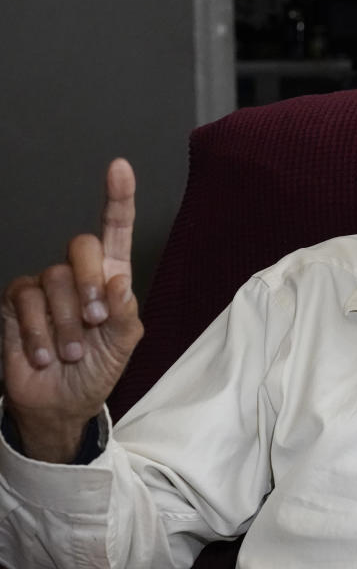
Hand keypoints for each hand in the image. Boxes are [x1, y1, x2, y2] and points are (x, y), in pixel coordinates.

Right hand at [1, 159, 143, 461]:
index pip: (115, 230)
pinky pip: (25, 300)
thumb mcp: (123, 345)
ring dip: (64, 324)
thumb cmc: (98, 369)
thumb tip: (118, 282)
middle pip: (80, 246)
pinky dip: (37, 333)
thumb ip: (126, 314)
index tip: (120, 167)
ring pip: (52, 280)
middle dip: (89, 284)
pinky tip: (44, 355)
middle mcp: (78, 274)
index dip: (118, 198)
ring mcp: (45, 287)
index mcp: (111, 277)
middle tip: (94, 322)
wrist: (61, 402)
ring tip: (70, 353)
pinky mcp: (16, 304)